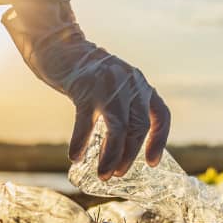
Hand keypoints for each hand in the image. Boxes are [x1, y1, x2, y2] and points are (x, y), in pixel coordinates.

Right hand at [2, 2, 170, 178]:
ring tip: (104, 175)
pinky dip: (81, 141)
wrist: (62, 47)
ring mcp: (109, 86)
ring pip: (118, 128)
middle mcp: (131, 84)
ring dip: (111, 155)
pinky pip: (86, 121)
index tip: (152, 162)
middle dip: (130, 154)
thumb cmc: (89, 75)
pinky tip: (75, 157)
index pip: (161, 115)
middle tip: (118, 174)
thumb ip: (125, 108)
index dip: (159, 140)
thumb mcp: (116, 86)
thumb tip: (126, 147)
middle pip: (139, 126)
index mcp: (141, 85)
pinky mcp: (85, 88)